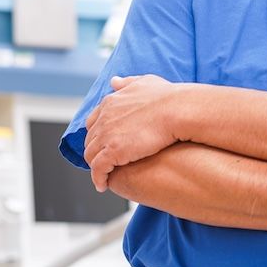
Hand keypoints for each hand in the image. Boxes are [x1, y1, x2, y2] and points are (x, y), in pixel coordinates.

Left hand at [83, 74, 182, 192]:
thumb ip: (127, 83)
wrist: (176, 109)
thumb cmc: (167, 97)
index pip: (93, 122)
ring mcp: (106, 135)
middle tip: (103, 162)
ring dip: (95, 167)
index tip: (103, 143)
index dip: (97, 134)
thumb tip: (114, 81)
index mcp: (110, 103)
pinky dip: (98, 179)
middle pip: (90, 140)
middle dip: (95, 151)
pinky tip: (103, 185)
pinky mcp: (113, 152)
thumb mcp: (144, 82)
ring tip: (102, 176)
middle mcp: (104, 118)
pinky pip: (98, 169)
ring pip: (91, 156)